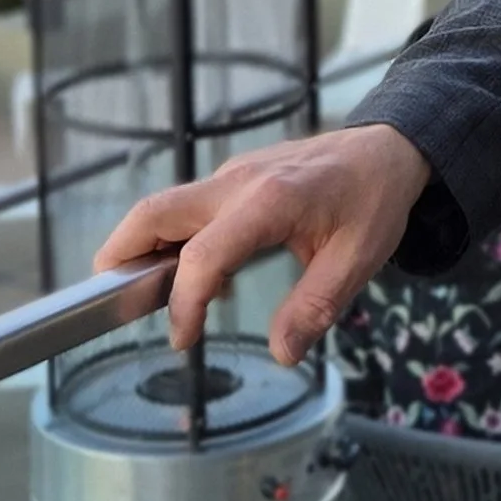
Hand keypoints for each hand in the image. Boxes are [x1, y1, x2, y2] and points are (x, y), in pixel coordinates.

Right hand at [94, 121, 432, 368]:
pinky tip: (194, 275)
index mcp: (268, 201)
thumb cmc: (375, 201)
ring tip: (146, 296)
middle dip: (120, 255)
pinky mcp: (234, 177)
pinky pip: (189, 207)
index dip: (183, 302)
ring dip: (142, 247)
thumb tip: (283, 354)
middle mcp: (238, 181)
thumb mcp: (358, 260)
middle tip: (111, 301)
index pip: (202, 255)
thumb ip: (315, 307)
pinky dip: (172, 239)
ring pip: (165, 206)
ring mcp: (232, 175)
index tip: (182, 338)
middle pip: (154, 212)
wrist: (389, 147)